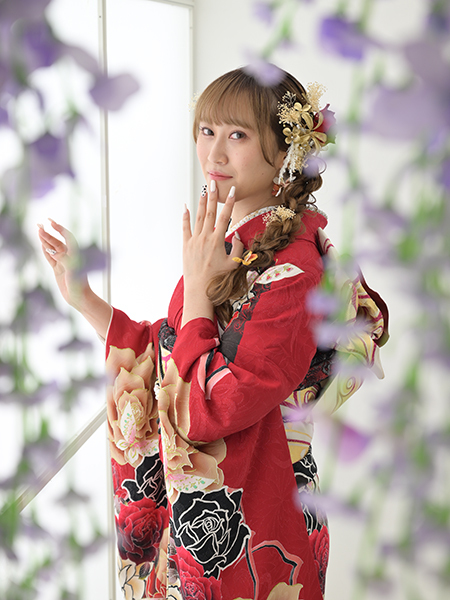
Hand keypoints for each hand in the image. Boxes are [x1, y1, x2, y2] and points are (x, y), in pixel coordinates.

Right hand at [37, 219, 87, 308]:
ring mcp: (63, 263)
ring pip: (53, 249)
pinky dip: (46, 251)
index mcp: (75, 254)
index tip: (51, 222)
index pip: (68, 237)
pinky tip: (41, 244)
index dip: (60, 229)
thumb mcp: (73, 271)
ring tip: (38, 230)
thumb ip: (65, 259)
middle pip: (57, 242)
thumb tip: (55, 252)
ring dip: (46, 240)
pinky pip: (50, 258)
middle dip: (49, 233)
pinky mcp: (58, 270)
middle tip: (39, 225)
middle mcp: (70, 257)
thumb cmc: (79, 285)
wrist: (79, 298)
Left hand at [181, 183, 243, 326]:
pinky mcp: (186, 246)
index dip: (230, 203)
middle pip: (209, 213)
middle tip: (214, 183)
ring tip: (203, 190)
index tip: (233, 191)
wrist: (199, 290)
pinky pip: (185, 228)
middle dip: (213, 197)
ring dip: (200, 203)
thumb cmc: (218, 279)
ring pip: (198, 218)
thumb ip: (238, 247)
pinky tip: (186, 207)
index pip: (225, 217)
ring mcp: (194, 241)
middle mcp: (205, 238)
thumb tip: (237, 233)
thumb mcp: (233, 264)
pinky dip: (185, 217)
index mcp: (218, 241)